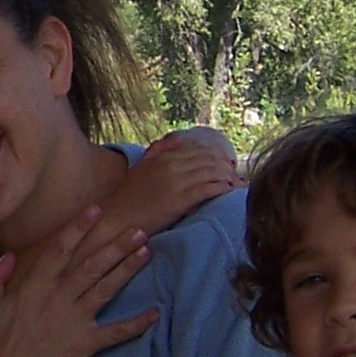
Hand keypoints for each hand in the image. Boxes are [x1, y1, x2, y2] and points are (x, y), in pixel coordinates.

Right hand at [0, 207, 158, 356]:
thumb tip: (9, 255)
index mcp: (33, 287)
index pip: (59, 250)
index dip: (77, 228)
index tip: (95, 210)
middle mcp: (58, 300)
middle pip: (91, 266)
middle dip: (115, 245)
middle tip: (138, 229)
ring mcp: (74, 322)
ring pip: (106, 290)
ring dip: (127, 269)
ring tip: (145, 252)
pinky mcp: (86, 346)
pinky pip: (115, 333)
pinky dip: (136, 324)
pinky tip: (154, 313)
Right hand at [99, 131, 239, 239]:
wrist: (118, 217)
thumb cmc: (129, 196)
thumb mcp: (142, 166)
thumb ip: (158, 151)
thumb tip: (176, 139)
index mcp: (164, 157)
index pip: (199, 150)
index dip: (216, 155)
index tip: (227, 163)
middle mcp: (172, 165)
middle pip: (209, 159)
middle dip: (226, 166)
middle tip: (237, 174)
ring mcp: (176, 182)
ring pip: (212, 172)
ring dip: (228, 177)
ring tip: (237, 184)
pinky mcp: (180, 200)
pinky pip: (208, 189)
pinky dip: (223, 188)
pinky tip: (230, 191)